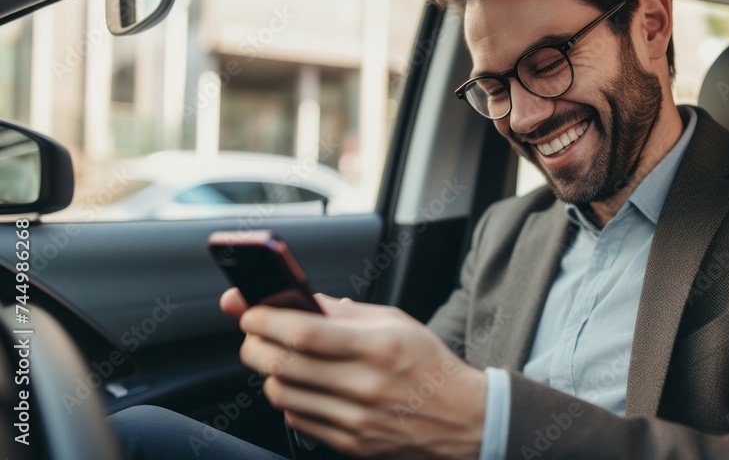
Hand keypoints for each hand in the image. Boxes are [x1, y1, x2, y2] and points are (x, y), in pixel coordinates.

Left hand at [220, 289, 486, 459]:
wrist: (464, 420)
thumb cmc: (429, 366)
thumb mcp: (397, 323)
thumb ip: (344, 312)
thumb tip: (298, 299)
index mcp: (379, 347)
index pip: (305, 332)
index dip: (266, 319)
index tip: (250, 309)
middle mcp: (365, 385)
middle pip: (283, 365)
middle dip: (254, 344)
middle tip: (255, 332)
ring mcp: (355, 420)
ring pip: (282, 395)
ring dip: (269, 372)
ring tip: (279, 358)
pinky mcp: (349, 444)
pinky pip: (296, 420)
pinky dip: (289, 399)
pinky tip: (302, 386)